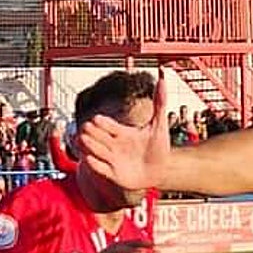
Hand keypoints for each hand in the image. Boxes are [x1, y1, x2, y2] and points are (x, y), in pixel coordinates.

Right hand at [77, 72, 170, 191]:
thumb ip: (159, 102)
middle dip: (91, 132)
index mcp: (121, 131)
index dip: (100, 121)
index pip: (100, 121)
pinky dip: (93, 162)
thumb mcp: (159, 124)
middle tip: (100, 136)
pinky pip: (96, 167)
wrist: (162, 172)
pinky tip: (97, 159)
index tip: (105, 124)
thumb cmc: (159, 149)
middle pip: (90, 132)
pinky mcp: (112, 174)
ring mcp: (111, 159)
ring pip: (89, 147)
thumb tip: (162, 79)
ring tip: (98, 147)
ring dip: (90, 145)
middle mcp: (113, 144)